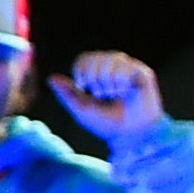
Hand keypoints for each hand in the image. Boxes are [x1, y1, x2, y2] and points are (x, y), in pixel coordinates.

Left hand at [50, 50, 164, 141]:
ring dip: (107, 79)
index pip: (85, 59)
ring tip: (113, 93)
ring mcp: (129, 70)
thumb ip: (67, 94)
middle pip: (96, 57)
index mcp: (98, 75)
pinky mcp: (142, 74)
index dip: (81, 70)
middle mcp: (114, 69)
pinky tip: (126, 91)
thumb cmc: (107, 124)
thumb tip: (50, 78)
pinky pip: (127, 66)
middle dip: (94, 76)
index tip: (84, 86)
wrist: (131, 135)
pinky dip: (121, 80)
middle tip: (101, 94)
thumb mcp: (82, 110)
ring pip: (112, 58)